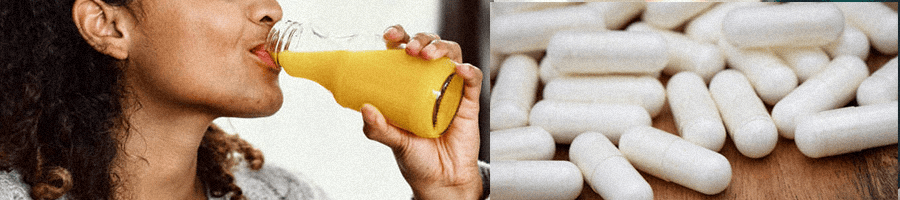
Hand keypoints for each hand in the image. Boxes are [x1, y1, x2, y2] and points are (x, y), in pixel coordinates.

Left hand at [359, 25, 482, 199]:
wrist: (442, 181)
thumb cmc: (418, 159)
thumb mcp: (394, 141)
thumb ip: (379, 128)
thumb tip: (366, 108)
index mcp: (409, 85)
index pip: (404, 51)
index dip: (399, 37)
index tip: (389, 37)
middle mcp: (431, 83)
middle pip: (430, 46)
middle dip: (421, 39)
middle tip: (411, 49)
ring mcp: (451, 90)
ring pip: (452, 55)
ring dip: (442, 48)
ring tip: (429, 55)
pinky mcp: (469, 102)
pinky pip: (472, 80)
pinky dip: (468, 71)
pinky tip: (459, 70)